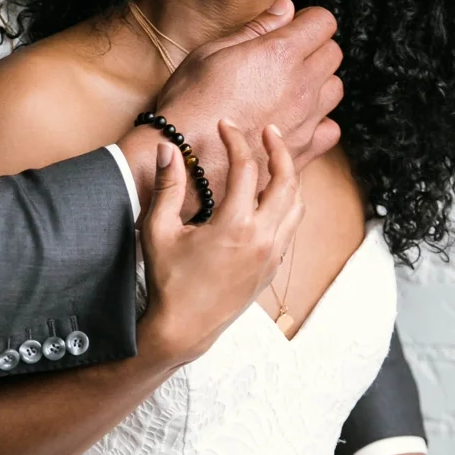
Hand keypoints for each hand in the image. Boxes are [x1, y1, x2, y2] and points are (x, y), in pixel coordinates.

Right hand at [119, 0, 343, 211]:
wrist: (186, 159)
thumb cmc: (190, 101)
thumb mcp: (213, 52)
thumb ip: (257, 28)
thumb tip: (286, 7)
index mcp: (280, 54)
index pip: (323, 22)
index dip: (309, 20)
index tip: (295, 26)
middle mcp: (302, 86)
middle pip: (333, 54)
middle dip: (316, 48)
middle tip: (289, 56)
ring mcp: (306, 120)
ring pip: (335, 90)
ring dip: (319, 84)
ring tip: (291, 88)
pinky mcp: (304, 150)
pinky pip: (331, 129)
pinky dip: (320, 122)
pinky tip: (297, 120)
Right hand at [136, 122, 302, 366]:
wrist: (185, 328)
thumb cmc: (168, 281)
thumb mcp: (158, 231)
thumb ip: (167, 186)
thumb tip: (168, 150)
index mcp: (235, 226)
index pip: (246, 168)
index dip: (237, 140)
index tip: (227, 125)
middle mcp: (263, 238)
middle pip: (287, 181)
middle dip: (280, 150)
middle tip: (269, 131)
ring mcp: (272, 254)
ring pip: (297, 205)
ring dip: (290, 177)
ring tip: (276, 160)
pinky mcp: (273, 267)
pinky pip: (291, 227)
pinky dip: (288, 204)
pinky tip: (273, 197)